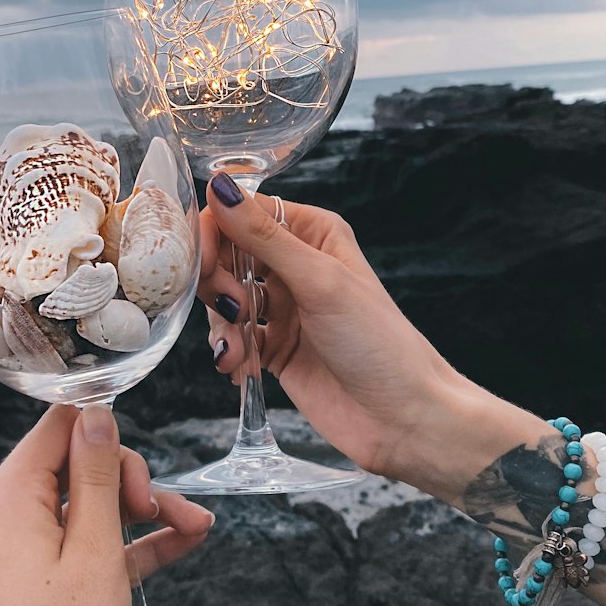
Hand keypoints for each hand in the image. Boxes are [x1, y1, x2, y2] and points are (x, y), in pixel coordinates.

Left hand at [0, 403, 212, 605]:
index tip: (142, 473)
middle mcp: (8, 515)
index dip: (108, 437)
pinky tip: (186, 541)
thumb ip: (98, 475)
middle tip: (162, 513)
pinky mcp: (43, 583)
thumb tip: (96, 413)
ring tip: (197, 526)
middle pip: (78, 463)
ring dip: (146, 512)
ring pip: (93, 506)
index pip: (59, 426)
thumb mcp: (95, 551)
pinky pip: (92, 544)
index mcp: (10, 496)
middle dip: (132, 480)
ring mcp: (24, 551)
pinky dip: (134, 543)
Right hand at [199, 178, 479, 489]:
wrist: (402, 418)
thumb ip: (264, 237)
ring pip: (224, 300)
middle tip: (231, 309)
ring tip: (237, 350)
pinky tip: (240, 368)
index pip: (244, 213)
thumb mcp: (320, 281)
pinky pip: (232, 338)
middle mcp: (296, 266)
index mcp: (313, 234)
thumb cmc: (379, 343)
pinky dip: (228, 352)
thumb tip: (221, 186)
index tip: (203, 261)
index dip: (215, 232)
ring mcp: (284, 309)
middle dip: (216, 284)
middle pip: (226, 255)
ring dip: (222, 325)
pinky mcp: (274, 348)